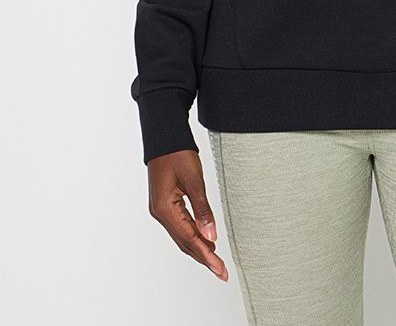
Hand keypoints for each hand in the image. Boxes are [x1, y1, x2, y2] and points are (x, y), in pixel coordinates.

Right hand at [146, 149, 228, 280]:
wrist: (164, 137)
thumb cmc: (178, 153)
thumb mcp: (194, 179)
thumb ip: (203, 210)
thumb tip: (211, 236)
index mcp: (165, 208)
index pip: (189, 238)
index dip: (206, 255)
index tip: (220, 268)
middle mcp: (160, 213)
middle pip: (184, 242)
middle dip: (204, 258)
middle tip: (222, 272)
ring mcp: (161, 210)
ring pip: (182, 236)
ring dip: (199, 249)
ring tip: (216, 262)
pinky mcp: (165, 205)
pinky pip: (180, 226)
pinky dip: (193, 236)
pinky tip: (204, 242)